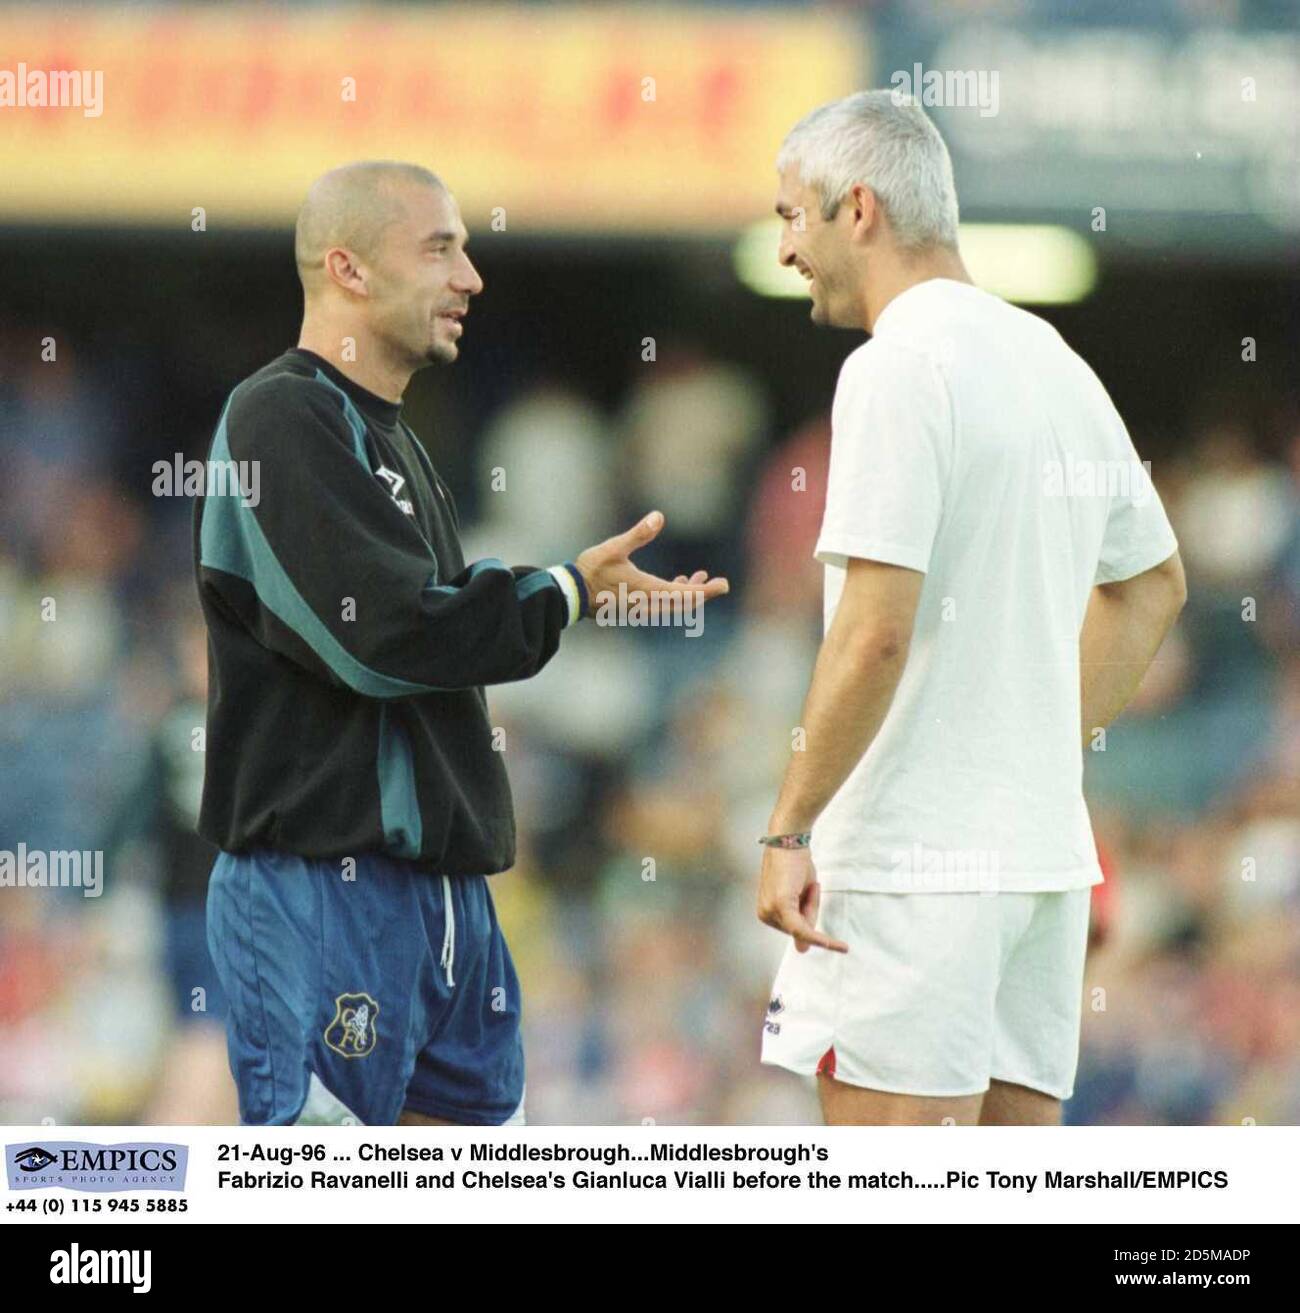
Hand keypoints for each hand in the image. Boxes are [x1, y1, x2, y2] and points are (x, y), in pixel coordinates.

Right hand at [574, 511, 728, 618]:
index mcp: (648, 590)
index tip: (724, 585)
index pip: (685, 595)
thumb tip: (659, 516)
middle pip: (684, 604)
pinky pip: (663, 606)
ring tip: (699, 576)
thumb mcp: (615, 548)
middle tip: (719, 584)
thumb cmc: (591, 570)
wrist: (571, 594)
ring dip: (688, 593)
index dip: (706, 591)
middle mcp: (648, 605)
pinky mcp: (636, 610)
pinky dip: (674, 595)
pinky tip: (677, 582)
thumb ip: (639, 534)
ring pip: (673, 606)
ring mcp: (642, 610)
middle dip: (702, 593)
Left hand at [756, 845, 847, 953]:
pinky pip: (802, 929)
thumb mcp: (800, 895)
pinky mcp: (779, 906)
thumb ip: (801, 920)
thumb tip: (801, 951)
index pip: (795, 928)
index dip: (811, 917)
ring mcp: (769, 911)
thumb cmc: (795, 863)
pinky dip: (818, 937)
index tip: (839, 946)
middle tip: (811, 885)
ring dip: (813, 906)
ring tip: (809, 883)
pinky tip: (837, 945)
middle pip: (799, 929)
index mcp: (766, 911)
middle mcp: (764, 914)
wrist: (789, 839)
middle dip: (811, 910)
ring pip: (803, 926)